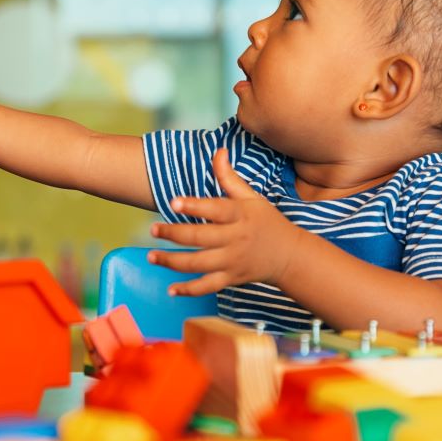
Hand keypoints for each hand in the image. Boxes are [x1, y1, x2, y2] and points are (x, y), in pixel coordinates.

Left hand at [147, 148, 302, 295]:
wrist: (290, 256)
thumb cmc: (266, 222)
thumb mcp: (252, 197)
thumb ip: (230, 177)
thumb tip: (218, 150)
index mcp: (240, 215)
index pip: (215, 209)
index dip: (194, 206)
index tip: (173, 202)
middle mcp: (236, 239)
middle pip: (201, 238)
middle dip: (174, 234)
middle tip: (153, 229)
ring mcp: (233, 261)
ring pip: (199, 264)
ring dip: (173, 261)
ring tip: (152, 256)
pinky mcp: (231, 279)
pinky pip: (208, 287)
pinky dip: (189, 290)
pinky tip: (171, 289)